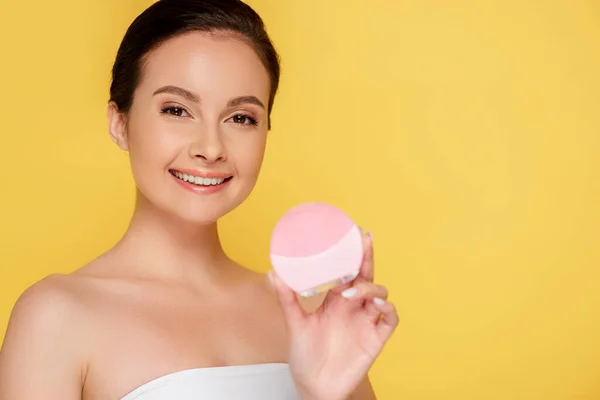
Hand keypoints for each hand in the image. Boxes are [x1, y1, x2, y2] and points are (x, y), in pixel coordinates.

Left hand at [270, 230, 398, 399]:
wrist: (314, 386)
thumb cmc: (305, 355)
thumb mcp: (295, 323)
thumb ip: (287, 299)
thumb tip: (273, 271)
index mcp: (336, 299)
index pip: (348, 270)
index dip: (352, 252)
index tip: (351, 232)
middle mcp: (353, 306)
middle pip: (366, 275)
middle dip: (367, 256)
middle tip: (365, 238)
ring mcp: (366, 321)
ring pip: (380, 293)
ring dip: (371, 287)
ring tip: (354, 291)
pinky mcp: (375, 338)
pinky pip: (390, 318)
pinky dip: (388, 307)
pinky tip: (378, 302)